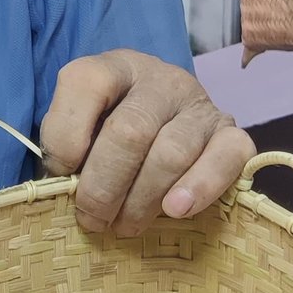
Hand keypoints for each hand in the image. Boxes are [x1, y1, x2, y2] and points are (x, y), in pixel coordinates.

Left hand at [38, 51, 253, 235]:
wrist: (168, 128)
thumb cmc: (112, 133)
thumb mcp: (82, 126)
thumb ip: (66, 143)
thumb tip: (61, 182)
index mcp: (115, 67)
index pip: (86, 83)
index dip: (66, 136)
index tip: (60, 173)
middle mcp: (160, 79)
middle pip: (130, 131)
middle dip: (103, 186)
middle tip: (92, 219)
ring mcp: (199, 104)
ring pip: (171, 153)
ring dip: (142, 200)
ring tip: (125, 225)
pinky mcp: (232, 133)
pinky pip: (226, 158)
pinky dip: (200, 188)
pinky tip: (175, 210)